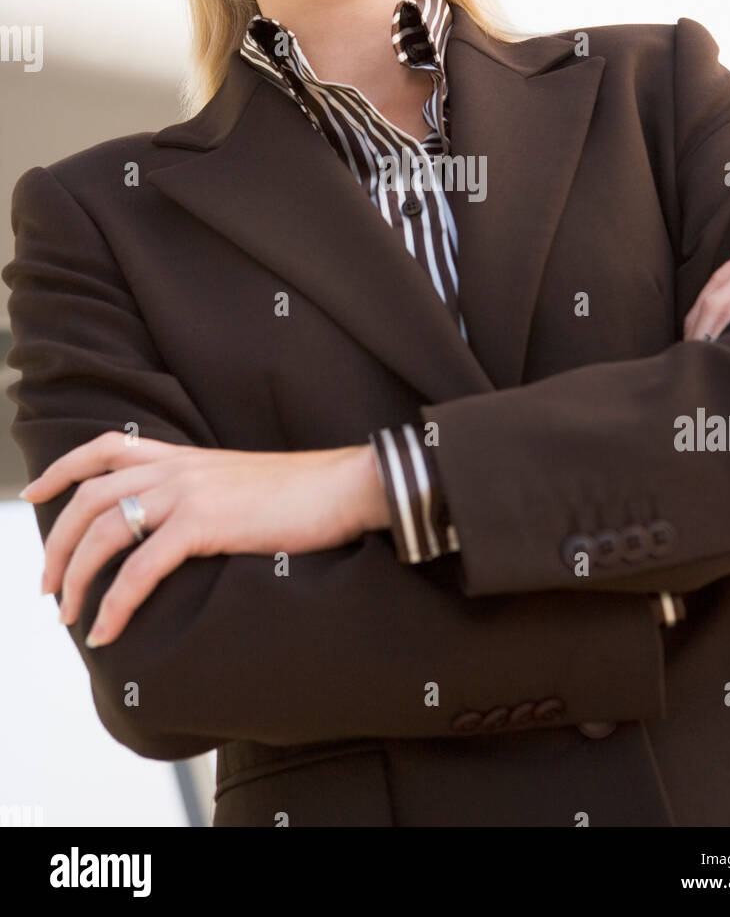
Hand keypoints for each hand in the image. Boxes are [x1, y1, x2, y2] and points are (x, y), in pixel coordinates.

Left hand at [19, 433, 387, 647]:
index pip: (104, 448)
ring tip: (71, 616)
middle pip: (89, 497)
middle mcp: (177, 467)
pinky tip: (108, 630)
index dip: (62, 468)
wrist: (344, 486)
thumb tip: (181, 526)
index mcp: (183, 455)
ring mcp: (189, 492)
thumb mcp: (239, 483)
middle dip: (57, 545)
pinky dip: (115, 602)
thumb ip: (203, 493)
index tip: (35, 492)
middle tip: (48, 587)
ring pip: (104, 531)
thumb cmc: (302, 494)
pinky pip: (141, 567)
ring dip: (77, 578)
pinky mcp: (205, 523)